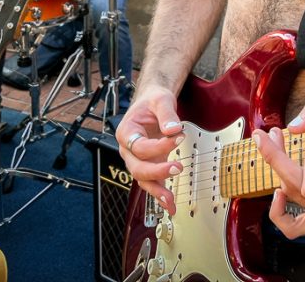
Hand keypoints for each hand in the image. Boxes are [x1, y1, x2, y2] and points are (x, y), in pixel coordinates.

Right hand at [115, 86, 184, 212]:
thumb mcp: (160, 100)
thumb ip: (166, 113)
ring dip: (157, 191)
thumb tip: (173, 129)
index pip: (140, 147)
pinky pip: (152, 182)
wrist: (152, 103)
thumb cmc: (152, 101)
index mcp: (126, 132)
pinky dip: (160, 195)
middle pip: (138, 168)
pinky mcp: (150, 164)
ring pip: (143, 180)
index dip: (160, 145)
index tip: (178, 136)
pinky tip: (170, 205)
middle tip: (177, 168)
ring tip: (170, 201)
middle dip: (157, 171)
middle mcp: (128, 149)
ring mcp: (138, 159)